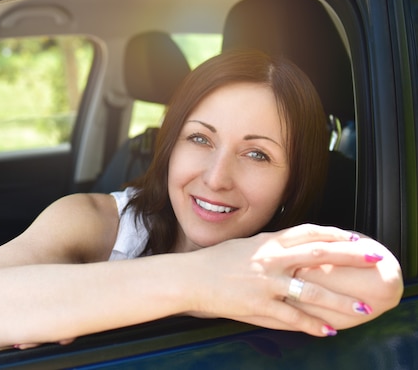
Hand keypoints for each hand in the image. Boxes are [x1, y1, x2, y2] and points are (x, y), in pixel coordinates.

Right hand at [186, 224, 400, 335]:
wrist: (190, 278)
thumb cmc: (215, 261)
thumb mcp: (244, 245)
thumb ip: (269, 244)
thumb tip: (291, 242)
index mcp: (267, 242)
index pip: (308, 232)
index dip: (334, 234)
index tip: (355, 238)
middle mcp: (270, 259)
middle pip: (318, 254)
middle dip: (350, 256)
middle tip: (374, 257)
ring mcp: (266, 283)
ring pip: (311, 291)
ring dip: (339, 300)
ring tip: (362, 307)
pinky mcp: (258, 305)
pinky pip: (291, 317)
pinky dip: (311, 325)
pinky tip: (327, 331)